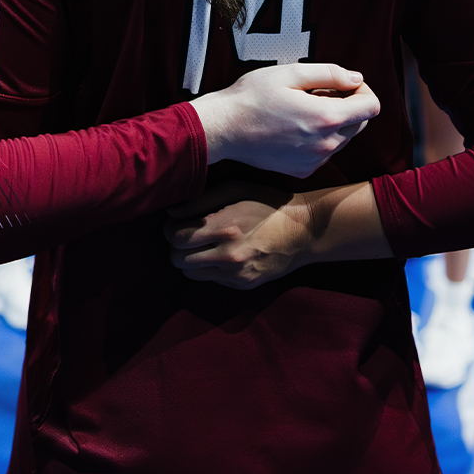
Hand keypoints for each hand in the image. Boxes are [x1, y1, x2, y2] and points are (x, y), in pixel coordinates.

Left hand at [165, 181, 314, 288]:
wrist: (304, 231)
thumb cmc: (268, 203)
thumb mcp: (237, 189)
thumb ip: (200, 201)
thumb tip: (171, 212)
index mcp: (225, 226)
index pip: (177, 237)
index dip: (169, 230)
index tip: (174, 224)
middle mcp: (228, 253)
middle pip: (178, 258)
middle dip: (176, 246)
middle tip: (184, 235)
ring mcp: (236, 273)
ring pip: (189, 272)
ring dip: (188, 259)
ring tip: (200, 246)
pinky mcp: (242, 284)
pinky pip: (209, 279)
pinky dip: (207, 267)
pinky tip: (219, 254)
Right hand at [192, 63, 379, 177]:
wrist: (222, 129)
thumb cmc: (252, 96)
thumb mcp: (290, 73)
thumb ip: (330, 73)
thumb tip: (357, 78)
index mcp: (327, 118)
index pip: (372, 107)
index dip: (363, 90)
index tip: (344, 84)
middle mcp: (326, 144)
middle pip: (360, 123)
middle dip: (348, 106)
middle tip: (317, 93)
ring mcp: (315, 160)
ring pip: (342, 138)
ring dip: (332, 122)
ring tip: (302, 109)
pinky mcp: (303, 170)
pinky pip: (324, 152)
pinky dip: (318, 138)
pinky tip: (293, 127)